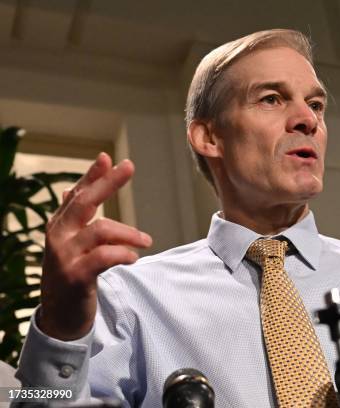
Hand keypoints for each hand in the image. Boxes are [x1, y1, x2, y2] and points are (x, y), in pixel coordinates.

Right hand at [39, 153, 151, 339]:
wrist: (59, 316)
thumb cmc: (70, 274)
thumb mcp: (69, 244)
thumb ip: (73, 217)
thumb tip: (69, 189)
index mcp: (60, 226)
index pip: (77, 194)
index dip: (93, 175)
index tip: (108, 157)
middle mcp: (59, 236)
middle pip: (84, 202)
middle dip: (107, 183)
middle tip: (128, 166)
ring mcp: (64, 256)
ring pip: (100, 230)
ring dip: (128, 233)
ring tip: (146, 241)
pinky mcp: (75, 276)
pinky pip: (103, 257)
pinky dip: (122, 254)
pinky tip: (133, 258)